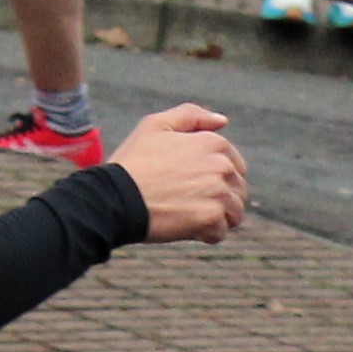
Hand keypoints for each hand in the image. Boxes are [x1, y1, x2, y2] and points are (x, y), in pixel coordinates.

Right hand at [107, 103, 247, 240]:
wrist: (115, 197)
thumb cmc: (133, 162)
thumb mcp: (156, 124)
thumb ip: (191, 116)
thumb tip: (223, 121)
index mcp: (214, 143)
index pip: (235, 167)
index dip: (215, 179)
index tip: (191, 185)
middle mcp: (222, 166)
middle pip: (237, 191)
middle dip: (219, 200)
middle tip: (188, 204)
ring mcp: (218, 193)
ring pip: (234, 213)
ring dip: (215, 219)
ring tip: (188, 217)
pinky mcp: (211, 218)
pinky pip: (220, 233)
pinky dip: (204, 235)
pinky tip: (184, 228)